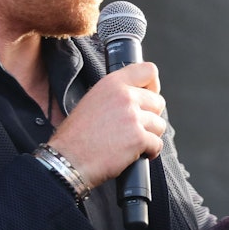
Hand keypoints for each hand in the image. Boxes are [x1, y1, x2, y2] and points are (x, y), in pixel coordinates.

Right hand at [47, 62, 165, 187]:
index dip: (153, 85)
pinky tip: (136, 154)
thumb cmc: (76, 136)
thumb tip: (138, 98)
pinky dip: (150, 151)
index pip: (148, 70)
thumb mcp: (92, 100)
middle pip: (158, 101)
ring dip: (150, 135)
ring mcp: (133, 117)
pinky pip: (157, 144)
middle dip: (151, 116)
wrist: (68, 159)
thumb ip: (116, 94)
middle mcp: (124, 96)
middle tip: (136, 127)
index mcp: (112, 83)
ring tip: (132, 142)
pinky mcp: (138, 138)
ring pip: (160, 125)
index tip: (149, 95)